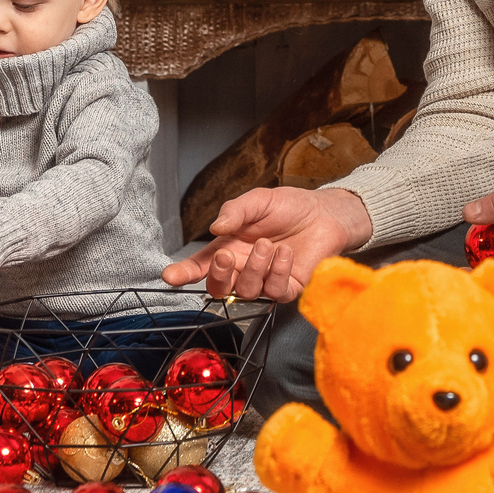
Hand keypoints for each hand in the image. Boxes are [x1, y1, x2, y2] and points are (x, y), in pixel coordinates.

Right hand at [162, 185, 371, 302]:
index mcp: (229, 247)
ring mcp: (265, 281)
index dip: (183, 273)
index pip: (201, 265)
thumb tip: (215, 228)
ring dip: (255, 268)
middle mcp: (243, 268)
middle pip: (219, 287)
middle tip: (227, 255)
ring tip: (268, 244)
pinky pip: (275, 292)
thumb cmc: (288, 207)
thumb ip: (234, 212)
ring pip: (247, 290)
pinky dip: (278, 271)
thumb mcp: (257, 201)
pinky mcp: (287, 288)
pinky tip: (285, 253)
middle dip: (219, 274)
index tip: (169, 276)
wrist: (324, 213)